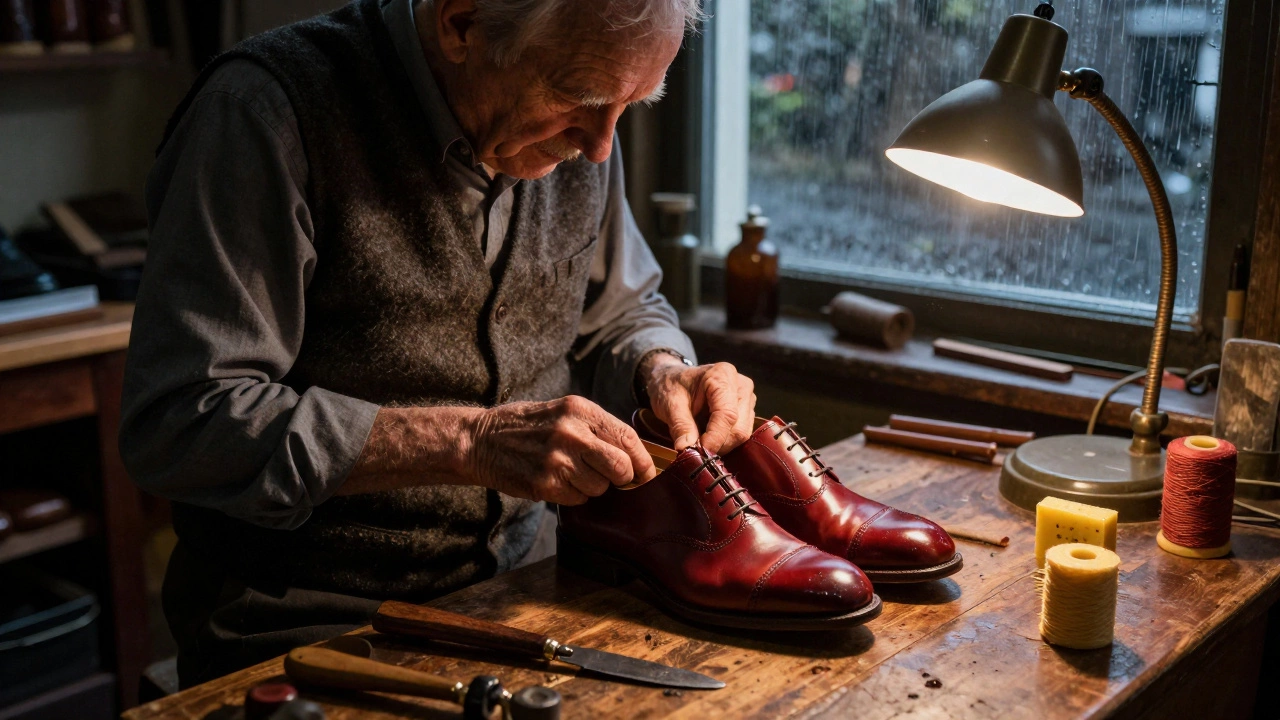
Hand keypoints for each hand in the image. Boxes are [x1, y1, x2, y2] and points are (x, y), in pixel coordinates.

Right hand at [463, 396, 657, 504]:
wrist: (480, 440)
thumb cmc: (528, 426)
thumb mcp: (563, 412)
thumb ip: (597, 428)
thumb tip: (636, 453)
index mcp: (579, 409)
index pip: (627, 438)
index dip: (643, 460)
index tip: (646, 472)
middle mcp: (570, 432)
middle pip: (621, 467)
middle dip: (623, 478)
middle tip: (614, 478)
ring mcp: (557, 460)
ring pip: (600, 487)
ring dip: (593, 486)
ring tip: (572, 473)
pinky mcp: (544, 484)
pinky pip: (578, 499)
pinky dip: (573, 495)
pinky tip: (557, 481)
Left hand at [641, 356, 756, 453]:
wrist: (672, 379)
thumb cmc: (670, 386)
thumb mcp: (669, 404)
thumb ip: (680, 426)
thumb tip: (686, 449)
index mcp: (722, 375)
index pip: (727, 414)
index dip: (715, 438)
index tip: (699, 453)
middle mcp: (741, 385)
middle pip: (739, 428)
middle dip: (718, 444)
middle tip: (696, 450)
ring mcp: (746, 398)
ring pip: (741, 434)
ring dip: (721, 445)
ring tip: (699, 440)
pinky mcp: (746, 410)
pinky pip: (740, 434)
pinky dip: (723, 441)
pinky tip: (707, 436)